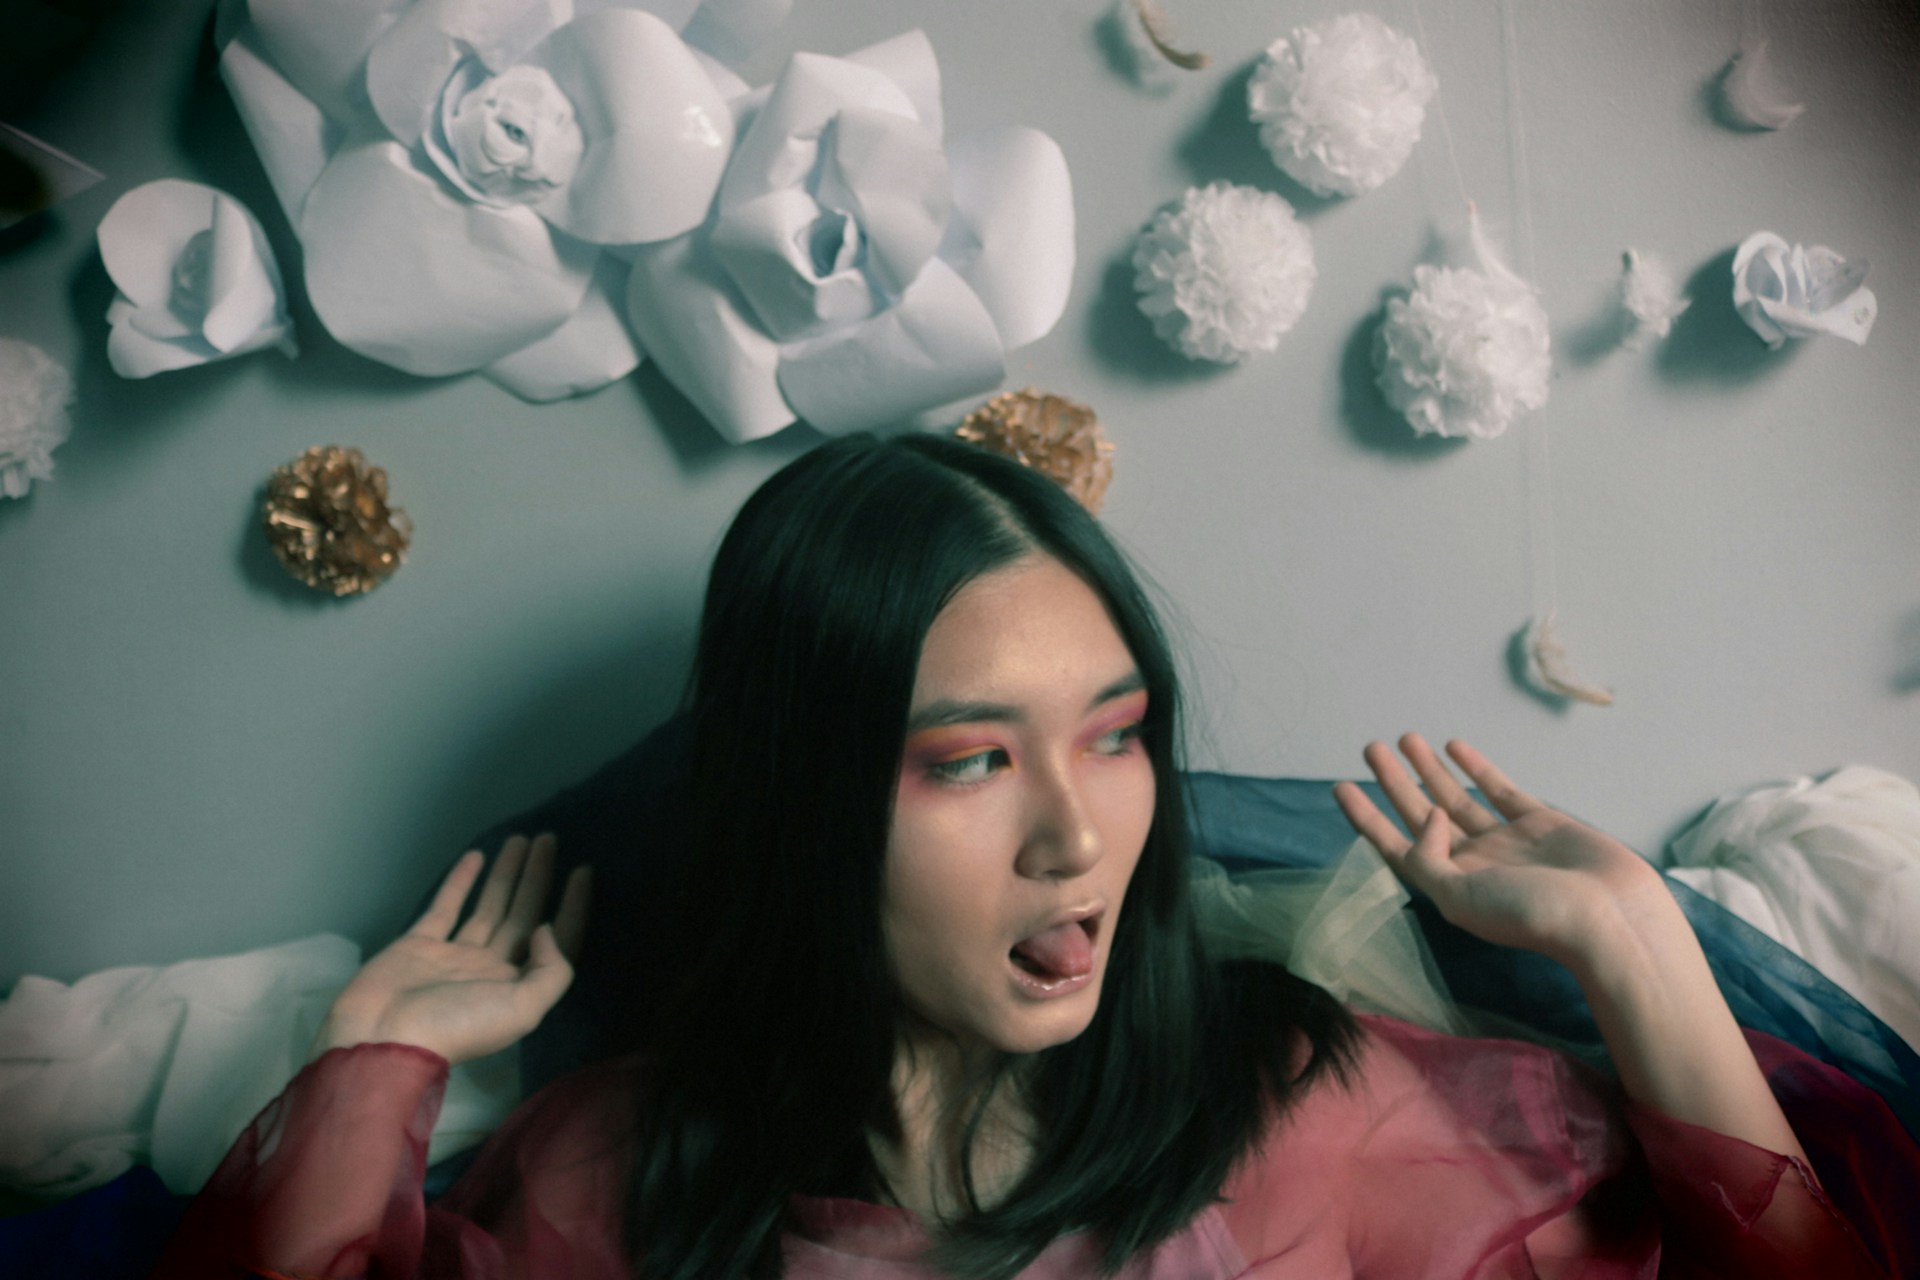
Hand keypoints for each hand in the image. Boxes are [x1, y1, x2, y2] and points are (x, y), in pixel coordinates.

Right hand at [313, 834, 591, 1065]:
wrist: (384, 1036)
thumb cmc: (458, 1025)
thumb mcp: (523, 1009)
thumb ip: (550, 971)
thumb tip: (548, 930)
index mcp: (517, 987)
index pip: (556, 940)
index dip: (573, 906)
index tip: (583, 870)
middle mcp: (490, 969)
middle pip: (523, 914)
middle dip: (538, 878)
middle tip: (550, 838)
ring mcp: (453, 956)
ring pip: (489, 906)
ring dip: (506, 874)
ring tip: (523, 839)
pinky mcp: (419, 943)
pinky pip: (446, 907)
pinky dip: (461, 881)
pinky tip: (476, 855)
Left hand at [1333, 734, 1668, 968]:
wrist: (1610, 916)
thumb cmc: (1534, 915)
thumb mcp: (1460, 897)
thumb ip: (1428, 859)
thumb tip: (1425, 818)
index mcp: (1450, 887)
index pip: (1396, 848)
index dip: (1368, 818)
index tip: (1342, 787)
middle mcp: (1474, 865)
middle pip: (1421, 816)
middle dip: (1395, 782)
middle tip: (1371, 747)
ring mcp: (1507, 843)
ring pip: (1456, 798)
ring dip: (1430, 769)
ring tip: (1404, 738)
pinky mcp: (1541, 823)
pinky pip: (1499, 790)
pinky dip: (1476, 768)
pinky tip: (1453, 746)